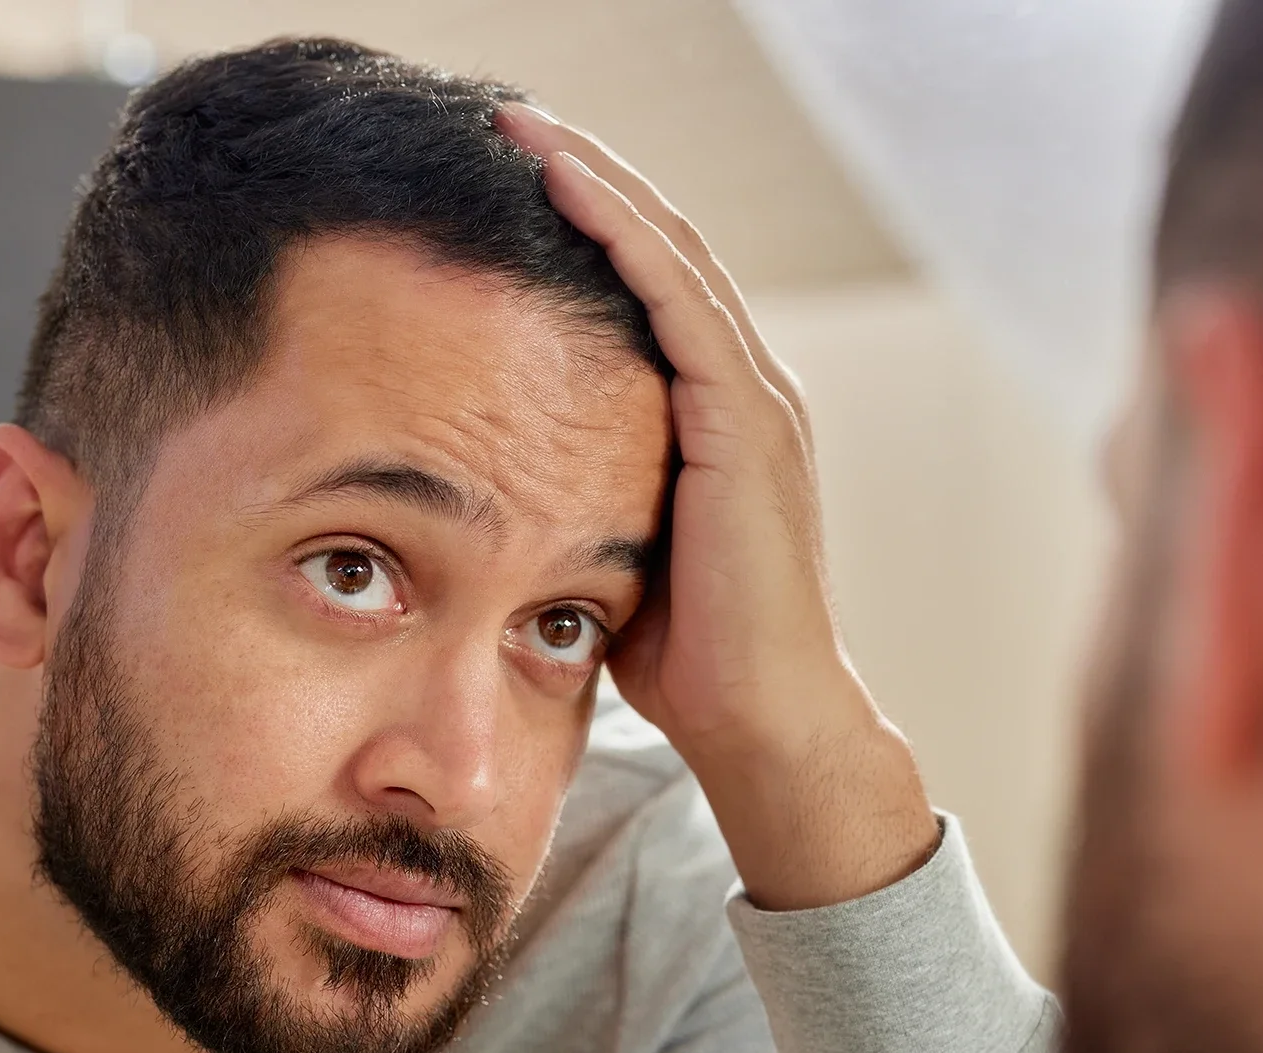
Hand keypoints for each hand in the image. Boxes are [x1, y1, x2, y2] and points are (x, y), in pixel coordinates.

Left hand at [495, 104, 937, 910]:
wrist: (764, 724)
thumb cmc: (688, 657)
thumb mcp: (616, 546)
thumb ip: (583, 491)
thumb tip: (498, 477)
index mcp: (721, 415)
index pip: (654, 285)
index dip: (589, 218)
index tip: (511, 174)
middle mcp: (749, 389)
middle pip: (665, 244)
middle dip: (587, 172)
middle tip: (508, 119)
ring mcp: (757, 401)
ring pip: (672, 252)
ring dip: (595, 180)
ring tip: (522, 127)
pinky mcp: (746, 423)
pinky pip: (679, 301)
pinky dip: (621, 234)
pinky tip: (564, 184)